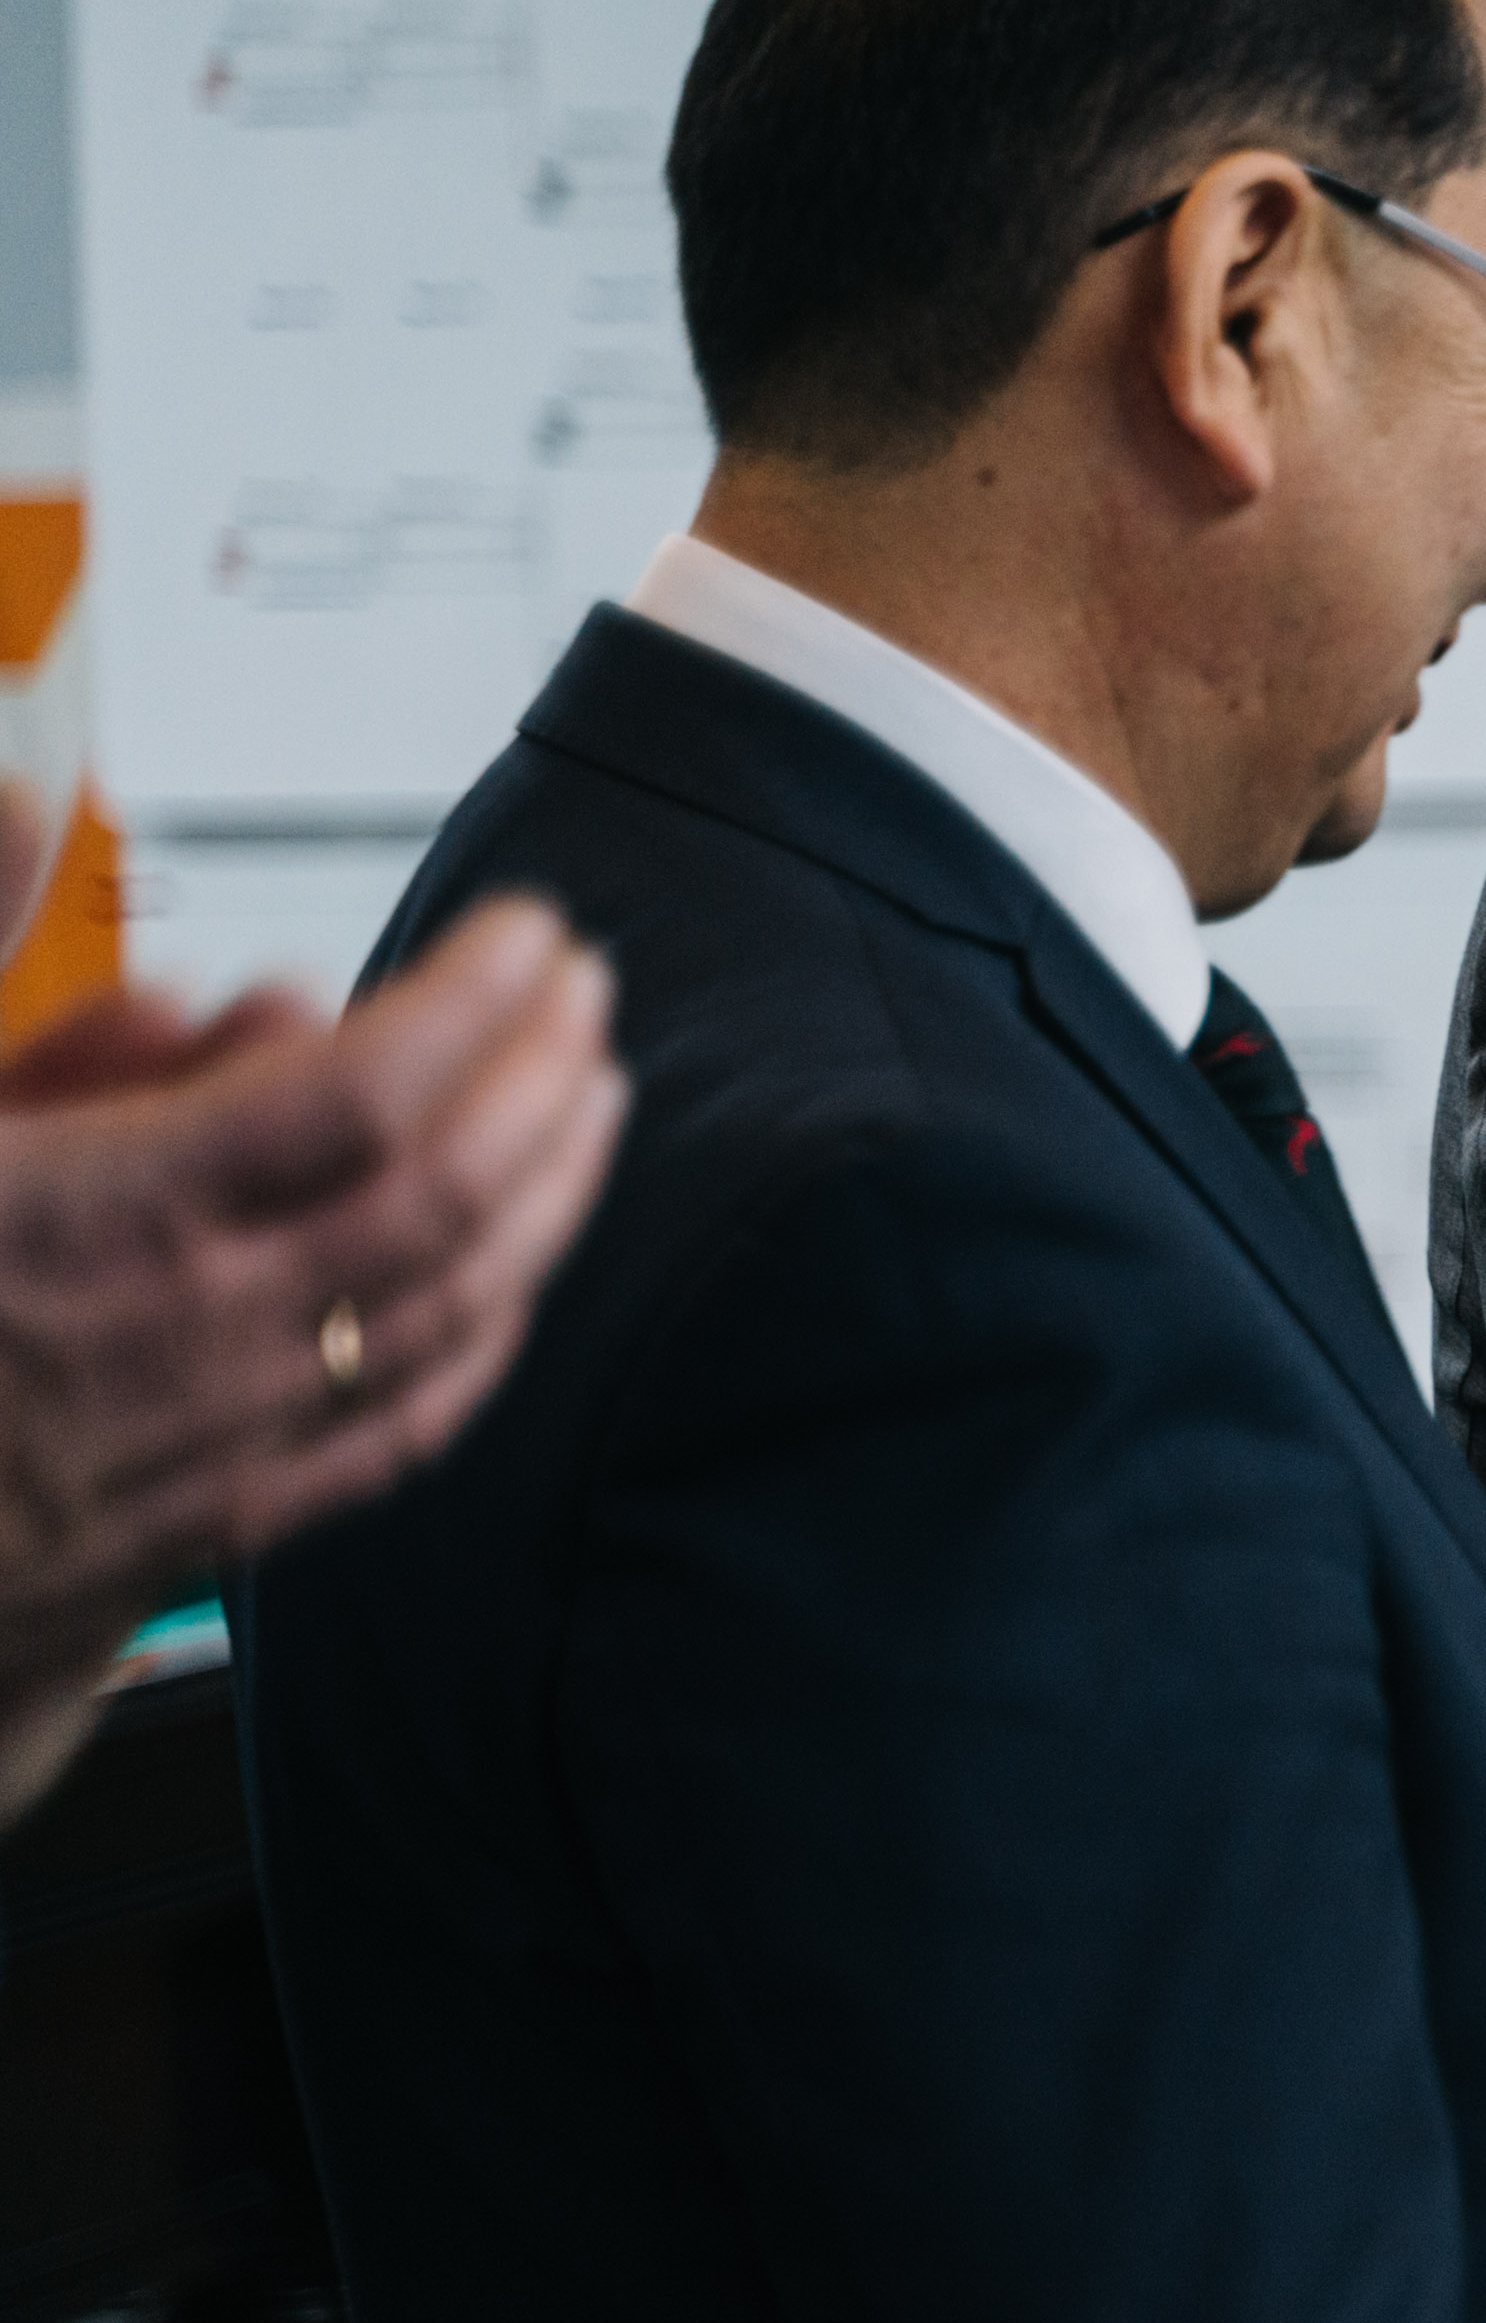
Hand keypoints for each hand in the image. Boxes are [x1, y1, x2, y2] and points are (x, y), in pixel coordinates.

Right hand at [0, 898, 626, 1799]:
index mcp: (98, 1212)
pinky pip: (399, 1429)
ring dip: (546, 1193)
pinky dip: (484, 1335)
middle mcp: (185, 1330)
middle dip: (541, 1076)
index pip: (364, 1091)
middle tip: (586, 987)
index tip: (529, 927)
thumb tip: (30, 798)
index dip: (475, 1000)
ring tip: (591, 1097)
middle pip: (447, 1194)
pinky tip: (517, 1278)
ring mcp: (210, 1437)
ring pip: (449, 1310)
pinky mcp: (206, 1524)